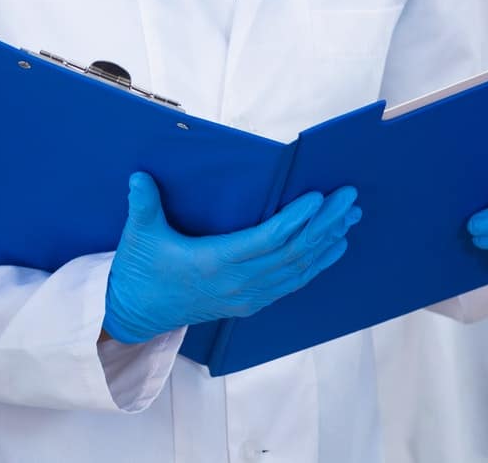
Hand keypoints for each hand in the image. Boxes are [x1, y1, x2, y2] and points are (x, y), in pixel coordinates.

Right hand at [103, 173, 360, 344]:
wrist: (137, 313)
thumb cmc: (140, 271)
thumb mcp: (139, 235)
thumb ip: (143, 204)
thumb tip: (140, 175)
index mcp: (215, 263)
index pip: (267, 240)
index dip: (296, 219)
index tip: (318, 197)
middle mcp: (239, 283)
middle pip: (293, 253)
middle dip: (325, 224)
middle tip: (348, 197)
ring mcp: (248, 296)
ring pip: (298, 269)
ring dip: (327, 242)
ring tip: (350, 217)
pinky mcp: (250, 302)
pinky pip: (292, 283)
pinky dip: (317, 264)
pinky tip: (333, 248)